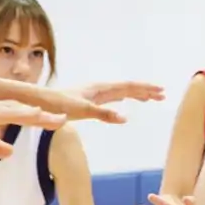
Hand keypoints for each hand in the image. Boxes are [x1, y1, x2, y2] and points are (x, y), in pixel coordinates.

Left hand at [26, 84, 151, 124]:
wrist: (41, 102)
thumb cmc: (59, 105)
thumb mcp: (82, 111)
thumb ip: (104, 114)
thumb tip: (125, 118)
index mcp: (101, 89)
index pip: (129, 87)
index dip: (146, 89)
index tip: (161, 91)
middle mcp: (100, 89)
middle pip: (128, 87)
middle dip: (146, 91)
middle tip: (162, 95)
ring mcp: (95, 93)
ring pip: (121, 92)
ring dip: (136, 94)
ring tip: (150, 98)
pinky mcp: (89, 100)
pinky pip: (112, 97)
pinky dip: (124, 98)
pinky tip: (124, 101)